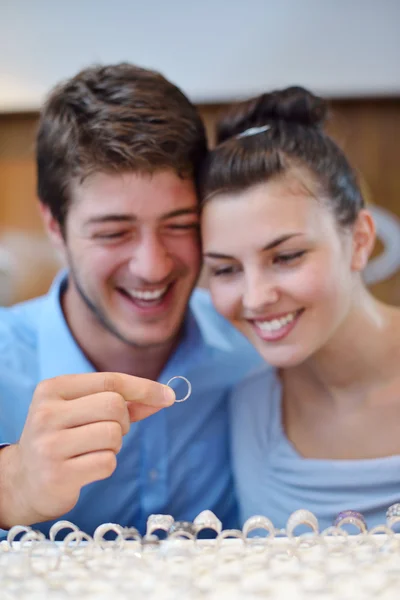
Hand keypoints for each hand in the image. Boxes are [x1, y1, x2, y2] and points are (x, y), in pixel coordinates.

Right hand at [0, 372, 174, 527]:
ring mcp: (49, 445)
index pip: (110, 381)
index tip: (168, 396)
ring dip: (114, 445)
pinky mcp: (58, 475)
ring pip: (113, 435)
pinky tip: (85, 468)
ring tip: (92, 450)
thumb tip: (165, 396)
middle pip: (114, 406)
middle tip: (109, 432)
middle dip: (124, 421)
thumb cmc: (62, 438)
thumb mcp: (83, 410)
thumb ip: (123, 401)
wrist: (23, 481)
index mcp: (52, 389)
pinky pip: (107, 462)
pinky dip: (106, 465)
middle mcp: (46, 413)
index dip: (144, 388)